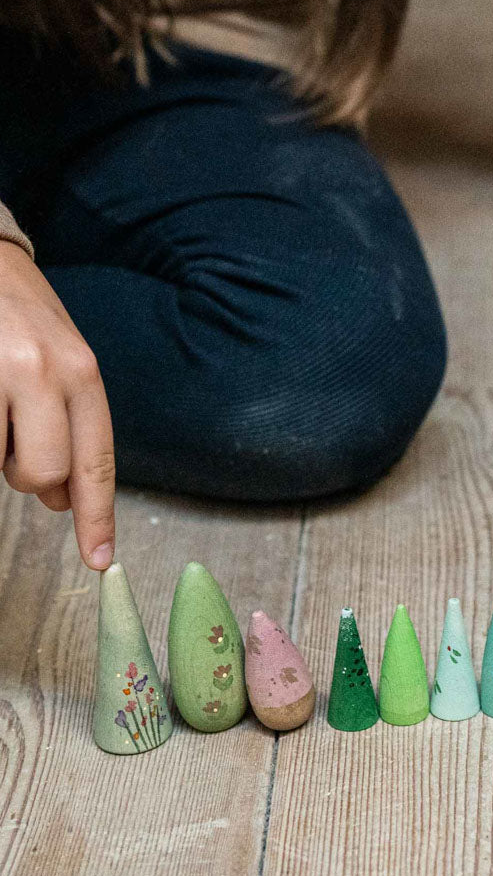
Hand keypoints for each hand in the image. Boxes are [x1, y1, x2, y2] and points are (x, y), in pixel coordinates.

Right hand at [0, 243, 115, 569]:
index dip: (96, 516)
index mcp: (81, 372)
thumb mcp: (61, 362)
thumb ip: (69, 427)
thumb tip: (63, 498)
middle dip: (28, 477)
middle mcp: (44, 371)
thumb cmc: (17, 315)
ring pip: (3, 463)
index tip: (100, 559)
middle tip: (14, 439)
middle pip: (44, 473)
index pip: (97, 460)